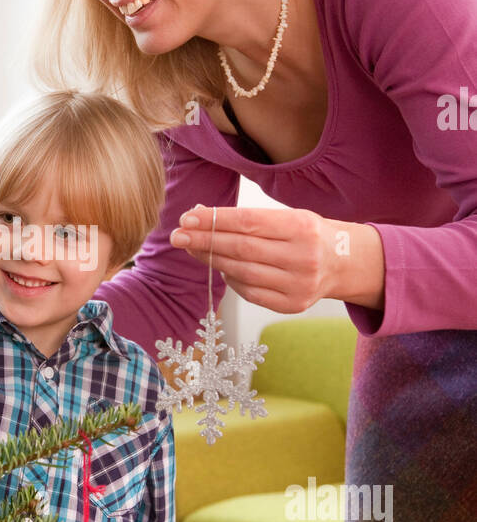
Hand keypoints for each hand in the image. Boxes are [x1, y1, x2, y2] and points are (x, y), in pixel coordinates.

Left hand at [169, 204, 382, 313]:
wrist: (344, 262)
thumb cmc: (306, 234)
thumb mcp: (286, 217)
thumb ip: (247, 218)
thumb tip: (199, 215)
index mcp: (302, 227)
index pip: (248, 222)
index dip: (215, 221)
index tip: (187, 218)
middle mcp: (303, 258)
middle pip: (242, 249)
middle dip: (204, 242)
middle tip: (178, 235)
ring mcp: (299, 285)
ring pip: (242, 273)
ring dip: (212, 260)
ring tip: (193, 249)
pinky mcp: (293, 305)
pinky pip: (250, 293)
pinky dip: (231, 279)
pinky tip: (220, 268)